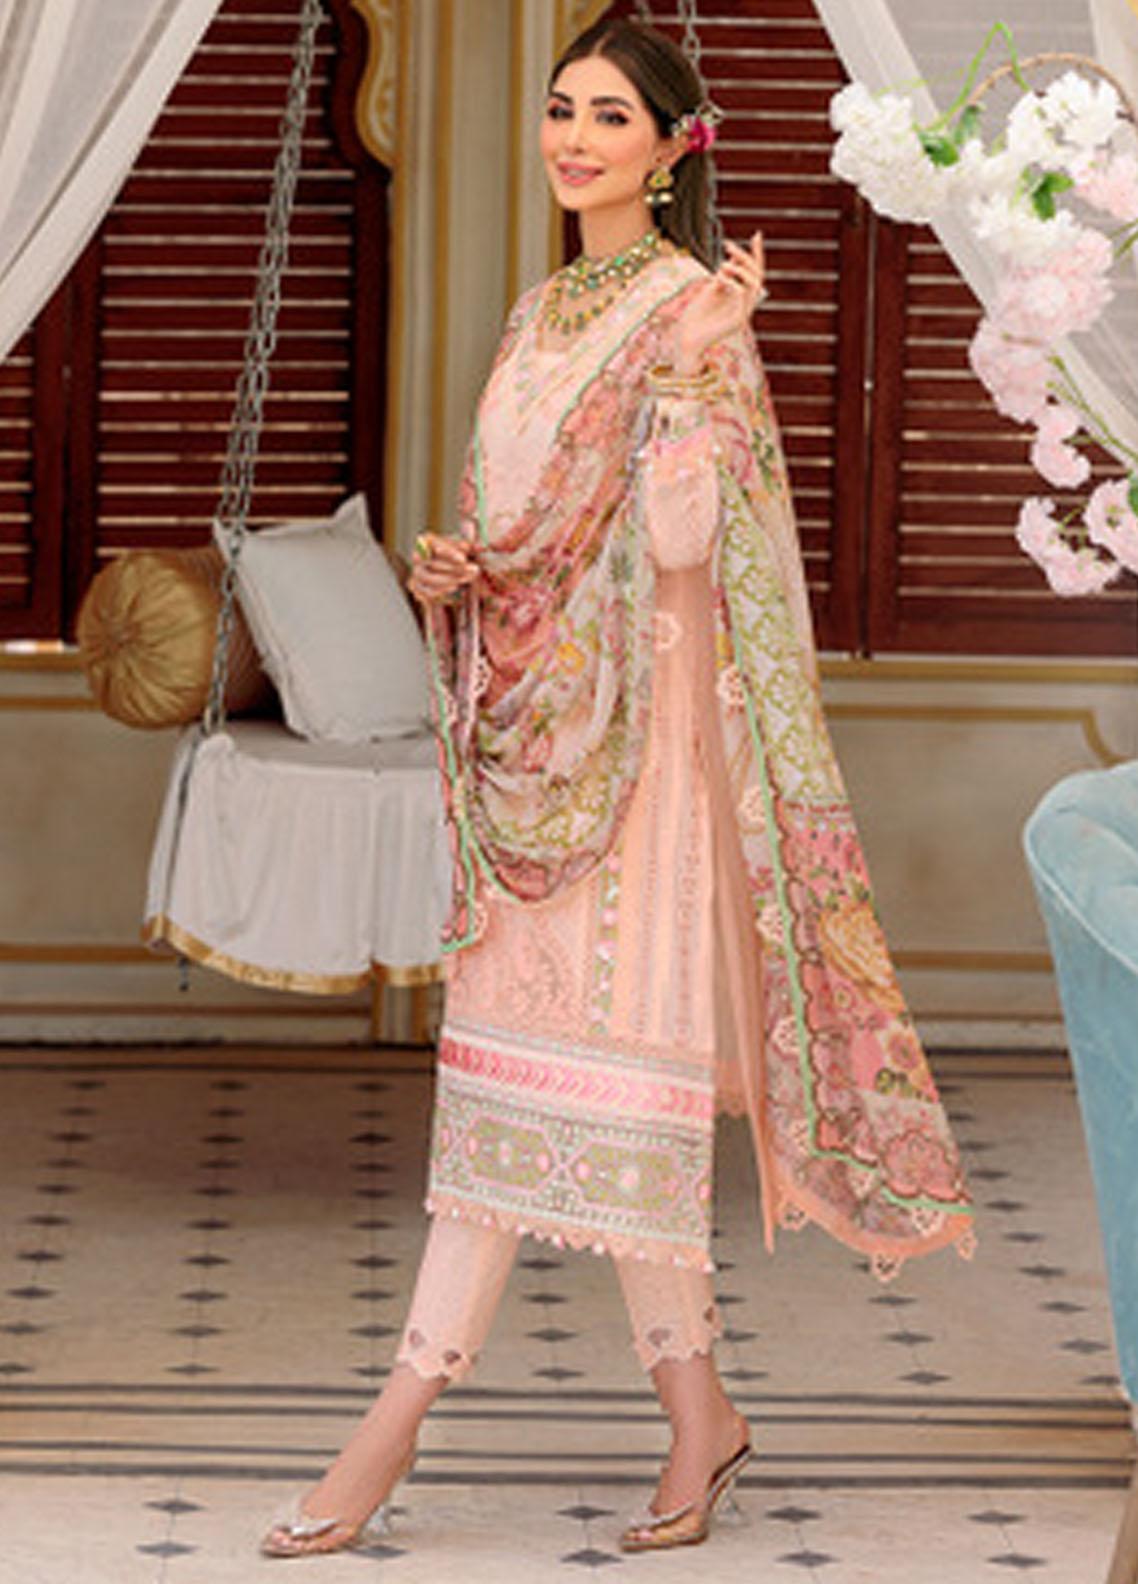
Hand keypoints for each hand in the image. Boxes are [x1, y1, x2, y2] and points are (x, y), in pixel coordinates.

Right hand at [408, 532, 478, 604]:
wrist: (452, 571)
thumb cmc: (459, 555)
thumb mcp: (468, 548)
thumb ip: (474, 546)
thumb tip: (481, 547)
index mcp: (428, 541)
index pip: (434, 544)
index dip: (448, 551)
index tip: (463, 558)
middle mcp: (418, 556)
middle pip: (433, 562)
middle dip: (455, 568)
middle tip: (473, 570)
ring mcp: (417, 572)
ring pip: (429, 577)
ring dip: (449, 579)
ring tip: (466, 578)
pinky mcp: (419, 588)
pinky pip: (427, 591)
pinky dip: (441, 590)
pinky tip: (455, 587)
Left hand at [675, 231, 765, 374]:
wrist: (686, 340)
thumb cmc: (695, 317)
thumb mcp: (710, 290)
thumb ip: (724, 276)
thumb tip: (732, 258)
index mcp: (741, 298)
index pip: (755, 272)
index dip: (757, 254)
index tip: (757, 234)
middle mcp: (746, 305)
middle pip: (757, 275)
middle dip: (745, 256)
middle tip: (727, 245)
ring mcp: (744, 313)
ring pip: (754, 283)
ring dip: (739, 268)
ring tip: (722, 264)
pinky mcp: (738, 321)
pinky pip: (742, 294)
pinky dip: (733, 282)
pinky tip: (719, 277)